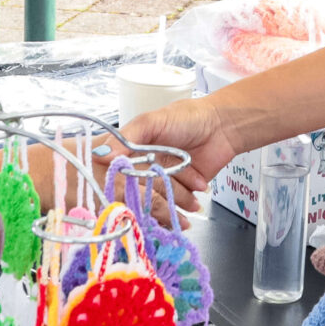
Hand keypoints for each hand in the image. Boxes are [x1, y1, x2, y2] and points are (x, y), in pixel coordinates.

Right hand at [120, 96, 238, 200]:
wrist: (223, 126)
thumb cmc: (186, 117)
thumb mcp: (152, 121)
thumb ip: (128, 136)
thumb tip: (101, 155)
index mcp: (133, 152)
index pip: (117, 174)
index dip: (117, 184)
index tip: (120, 191)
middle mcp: (146, 168)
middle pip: (138, 192)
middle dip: (145, 197)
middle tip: (153, 196)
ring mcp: (165, 181)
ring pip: (158, 201)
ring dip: (171, 202)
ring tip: (183, 192)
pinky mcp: (183, 191)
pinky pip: (176, 206)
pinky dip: (182, 208)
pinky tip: (189, 204)